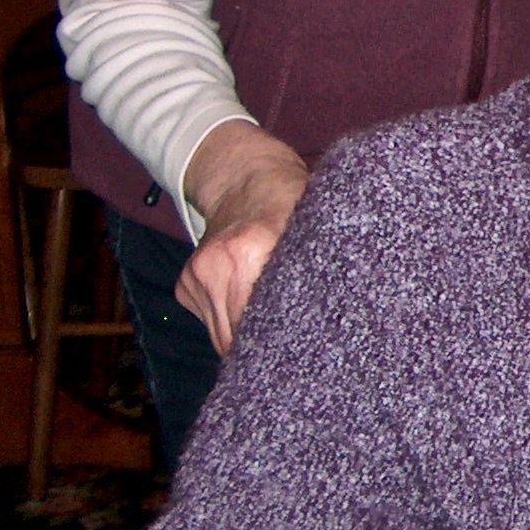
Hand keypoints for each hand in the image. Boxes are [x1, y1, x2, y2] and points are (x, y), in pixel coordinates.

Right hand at [176, 120, 308, 354]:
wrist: (243, 178)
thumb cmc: (289, 203)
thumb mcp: (315, 227)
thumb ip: (320, 271)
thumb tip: (344, 315)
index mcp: (249, 251)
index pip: (261, 324)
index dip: (282, 342)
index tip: (302, 350)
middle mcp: (215, 266)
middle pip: (235, 339)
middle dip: (263, 346)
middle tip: (293, 346)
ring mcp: (195, 276)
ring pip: (221, 337)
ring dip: (245, 337)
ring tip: (272, 322)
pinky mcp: (184, 285)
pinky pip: (211, 322)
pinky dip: (231, 321)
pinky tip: (249, 301)